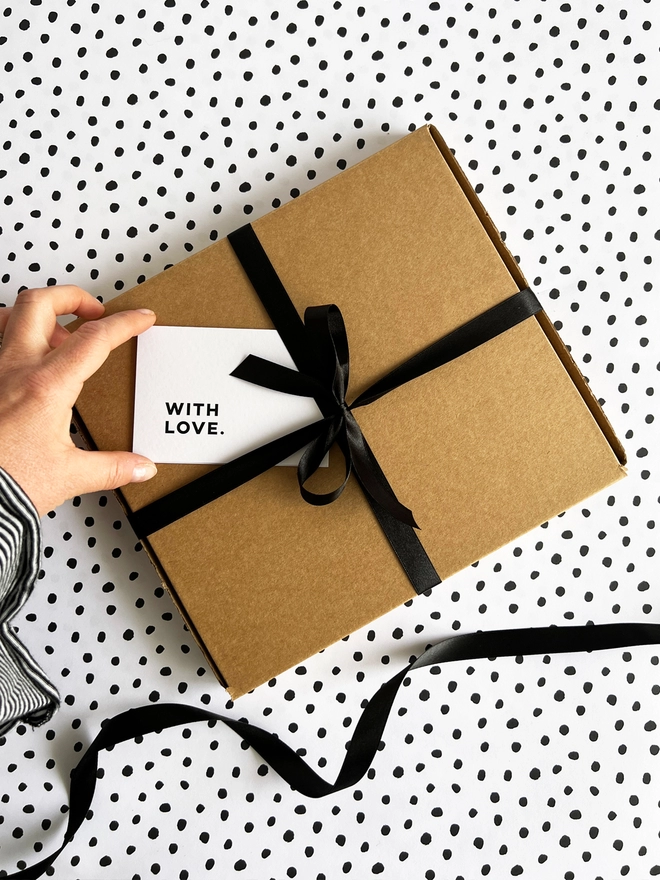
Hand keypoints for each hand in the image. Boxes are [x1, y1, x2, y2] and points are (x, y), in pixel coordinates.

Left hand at [0, 285, 157, 516]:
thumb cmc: (6, 484)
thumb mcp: (69, 476)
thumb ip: (112, 468)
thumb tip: (140, 467)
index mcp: (46, 386)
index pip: (95, 338)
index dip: (125, 323)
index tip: (140, 320)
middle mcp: (14, 370)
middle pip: (41, 303)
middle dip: (72, 297)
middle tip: (93, 310)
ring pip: (8, 316)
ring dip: (37, 315)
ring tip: (55, 331)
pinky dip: (10, 337)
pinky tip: (21, 355)